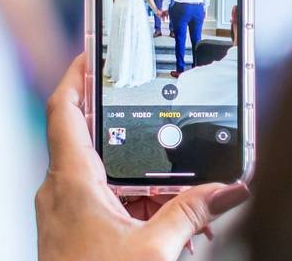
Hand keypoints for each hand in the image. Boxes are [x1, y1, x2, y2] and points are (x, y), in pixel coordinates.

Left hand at [36, 55, 249, 260]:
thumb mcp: (154, 252)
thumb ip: (192, 214)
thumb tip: (230, 190)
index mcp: (70, 182)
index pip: (64, 108)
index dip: (77, 73)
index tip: (95, 50)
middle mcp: (61, 192)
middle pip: (94, 140)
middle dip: (134, 135)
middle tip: (162, 117)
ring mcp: (65, 215)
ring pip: (104, 178)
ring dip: (142, 180)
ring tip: (181, 187)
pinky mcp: (73, 235)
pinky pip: (105, 205)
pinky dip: (135, 206)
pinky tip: (169, 222)